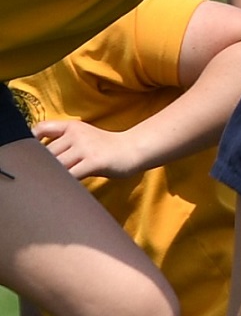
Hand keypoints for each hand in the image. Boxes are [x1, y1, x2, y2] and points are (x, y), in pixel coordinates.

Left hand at [33, 121, 147, 178]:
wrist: (134, 149)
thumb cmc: (106, 148)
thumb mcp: (84, 137)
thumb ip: (64, 144)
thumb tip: (39, 161)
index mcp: (72, 126)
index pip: (41, 128)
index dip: (31, 141)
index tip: (31, 156)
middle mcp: (77, 134)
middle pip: (47, 153)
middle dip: (43, 168)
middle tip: (44, 179)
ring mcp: (86, 147)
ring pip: (57, 165)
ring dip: (53, 178)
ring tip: (55, 186)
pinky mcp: (94, 161)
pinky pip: (71, 175)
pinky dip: (65, 184)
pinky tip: (67, 188)